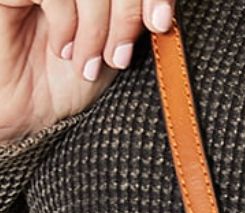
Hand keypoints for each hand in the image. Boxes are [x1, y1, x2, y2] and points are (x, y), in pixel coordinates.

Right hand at [0, 0, 173, 143]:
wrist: (26, 111)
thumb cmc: (68, 79)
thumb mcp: (115, 47)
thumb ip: (135, 21)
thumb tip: (160, 10)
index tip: (160, 24)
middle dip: (125, 15)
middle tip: (118, 56)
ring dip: (95, 27)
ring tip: (88, 62)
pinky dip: (66, 23)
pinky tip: (61, 49)